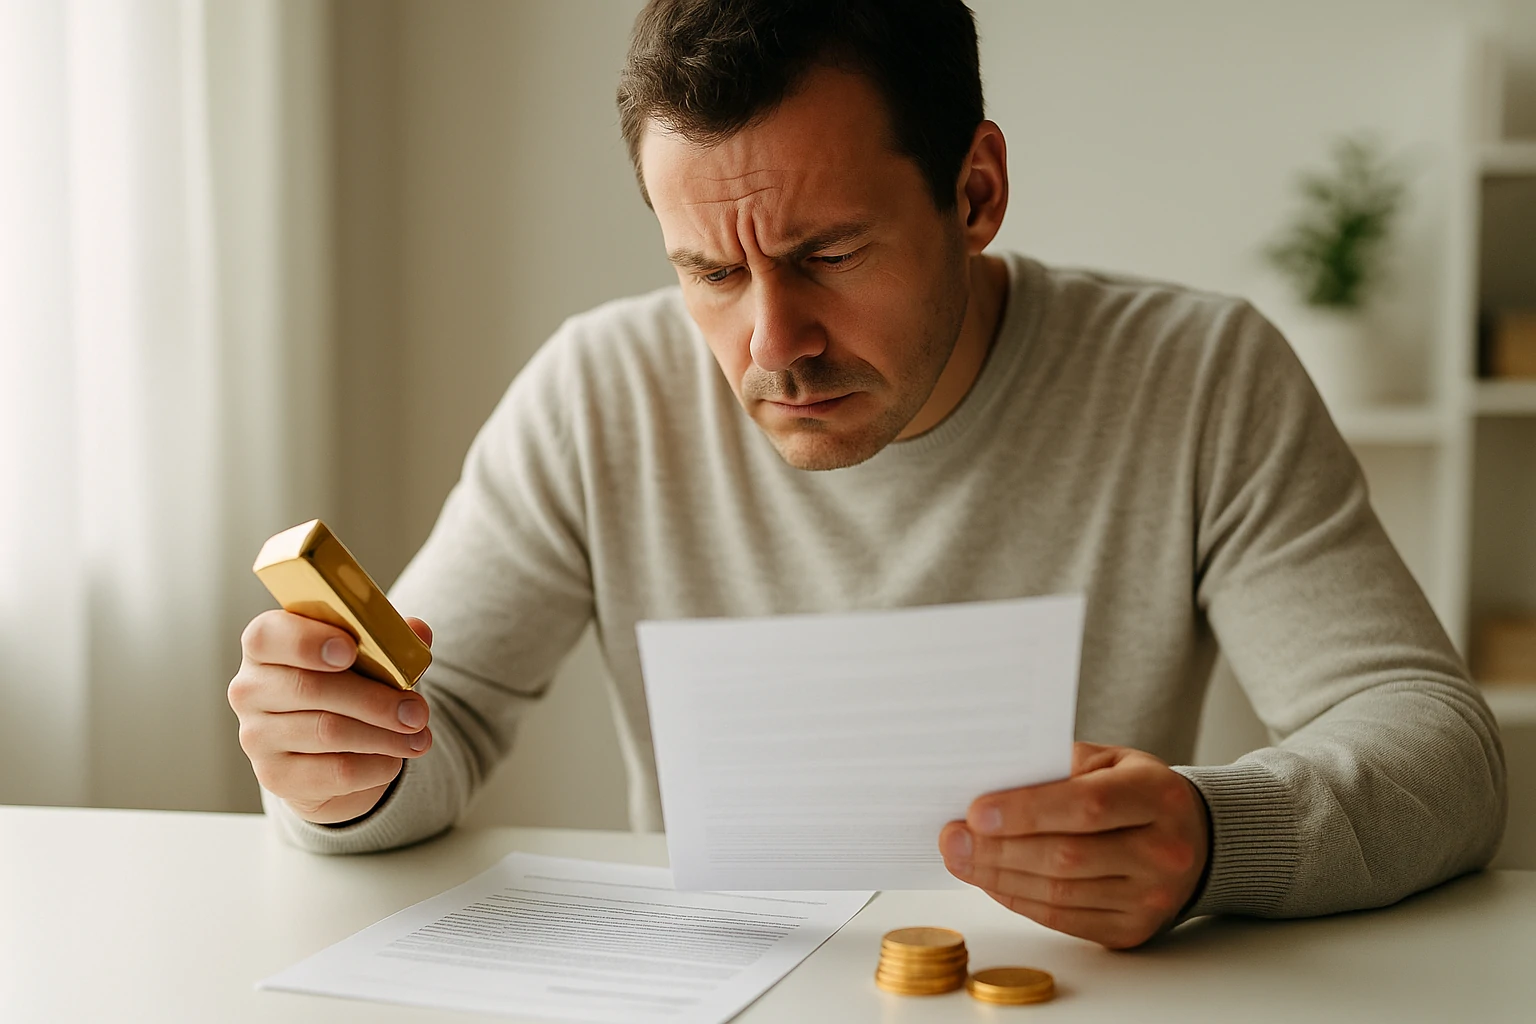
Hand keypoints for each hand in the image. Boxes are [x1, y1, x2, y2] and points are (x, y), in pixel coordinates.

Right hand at [228, 609, 434, 824]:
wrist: (329, 749)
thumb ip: (390, 637)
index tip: (349, 649)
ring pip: (327, 732)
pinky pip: (334, 772)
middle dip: (373, 700)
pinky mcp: (275, 776)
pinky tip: (394, 759)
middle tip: (417, 711)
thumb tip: (418, 630)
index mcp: (266, 644)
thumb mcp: (367, 655)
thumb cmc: (347, 685)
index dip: (307, 641)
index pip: (269, 635)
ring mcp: (257, 736)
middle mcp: (250, 689)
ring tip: (419, 737)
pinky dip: (374, 766)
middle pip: (310, 689)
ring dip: (384, 736)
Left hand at [938, 742, 1209, 948]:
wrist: (1196, 839)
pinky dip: (1019, 899)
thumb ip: (1059, 767)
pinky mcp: (1132, 930)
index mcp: (1157, 797)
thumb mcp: (1111, 761)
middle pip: (1066, 857)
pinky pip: (1062, 920)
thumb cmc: (1138, 791)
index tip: (976, 811)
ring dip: (999, 878)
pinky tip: (991, 881)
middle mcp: (1162, 852)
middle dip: (998, 850)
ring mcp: (1150, 898)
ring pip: (1059, 894)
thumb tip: (992, 785)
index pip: (1087, 806)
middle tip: (952, 839)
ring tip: (961, 859)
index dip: (1027, 811)